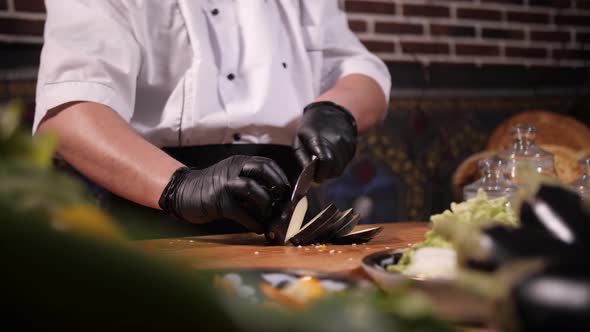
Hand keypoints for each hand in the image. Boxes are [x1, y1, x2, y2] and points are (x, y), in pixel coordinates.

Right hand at [158, 156, 289, 233]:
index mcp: (240, 162)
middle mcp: (234, 168)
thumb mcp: (232, 179)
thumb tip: (275, 201)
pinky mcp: (218, 201)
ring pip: (253, 188)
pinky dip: (253, 222)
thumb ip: (250, 184)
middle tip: (283, 202)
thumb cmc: (211, 188)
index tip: (288, 192)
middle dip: (278, 186)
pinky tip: (258, 228)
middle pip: (263, 170)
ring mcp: (225, 183)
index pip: (267, 164)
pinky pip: (241, 211)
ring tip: (268, 216)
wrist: (181, 191)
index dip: (281, 177)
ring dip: (266, 204)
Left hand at [294, 101, 357, 181]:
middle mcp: (336, 143)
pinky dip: (337, 164)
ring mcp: (347, 146)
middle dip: (324, 174)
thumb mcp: (299, 138)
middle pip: (333, 170)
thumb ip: (301, 156)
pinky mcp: (352, 148)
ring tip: (323, 160)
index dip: (319, 173)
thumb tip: (307, 172)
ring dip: (330, 170)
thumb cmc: (312, 125)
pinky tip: (332, 155)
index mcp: (320, 140)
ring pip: (339, 169)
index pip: (324, 163)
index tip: (314, 177)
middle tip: (317, 169)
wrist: (334, 111)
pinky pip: (345, 163)